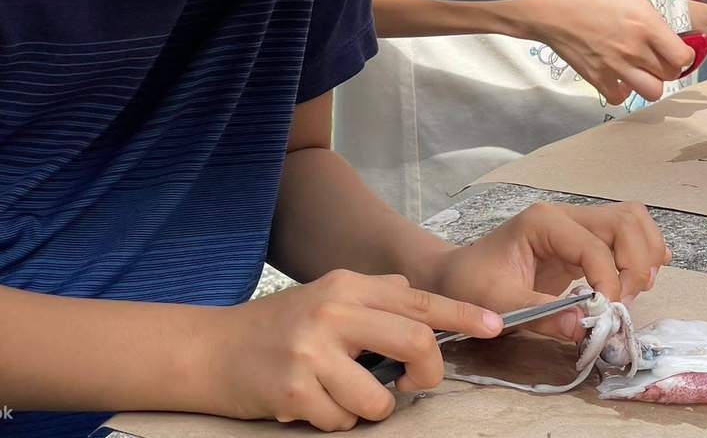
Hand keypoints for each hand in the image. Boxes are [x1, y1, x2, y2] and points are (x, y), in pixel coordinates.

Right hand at [203, 270, 501, 431]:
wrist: (210, 350)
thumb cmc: (277, 327)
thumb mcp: (327, 296)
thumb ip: (374, 298)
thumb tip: (419, 303)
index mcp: (348, 285)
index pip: (420, 300)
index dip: (463, 315)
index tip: (495, 326)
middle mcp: (334, 311)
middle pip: (416, 342)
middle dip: (426, 372)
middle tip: (415, 383)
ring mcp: (313, 350)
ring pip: (380, 397)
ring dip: (371, 407)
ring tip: (342, 394)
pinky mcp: (294, 389)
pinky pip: (343, 420)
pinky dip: (336, 420)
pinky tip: (312, 403)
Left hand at [428, 202, 669, 342]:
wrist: (458, 274)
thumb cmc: (472, 284)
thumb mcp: (497, 302)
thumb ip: (538, 313)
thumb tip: (582, 327)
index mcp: (543, 222)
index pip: (594, 245)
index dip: (608, 281)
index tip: (605, 315)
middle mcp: (565, 215)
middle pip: (625, 220)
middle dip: (636, 263)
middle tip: (624, 302)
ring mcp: (577, 225)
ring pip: (632, 222)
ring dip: (643, 257)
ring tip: (631, 293)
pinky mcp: (583, 241)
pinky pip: (625, 236)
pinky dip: (641, 255)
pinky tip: (636, 282)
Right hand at [506, 0, 696, 103]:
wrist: (545, 0)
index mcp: (646, 25)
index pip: (683, 57)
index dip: (687, 51)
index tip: (681, 41)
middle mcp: (633, 51)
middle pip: (670, 75)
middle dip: (672, 64)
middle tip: (663, 50)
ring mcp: (614, 67)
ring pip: (651, 92)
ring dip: (653, 80)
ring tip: (646, 65)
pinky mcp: (595, 76)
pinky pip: (620, 97)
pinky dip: (625, 90)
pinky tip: (622, 73)